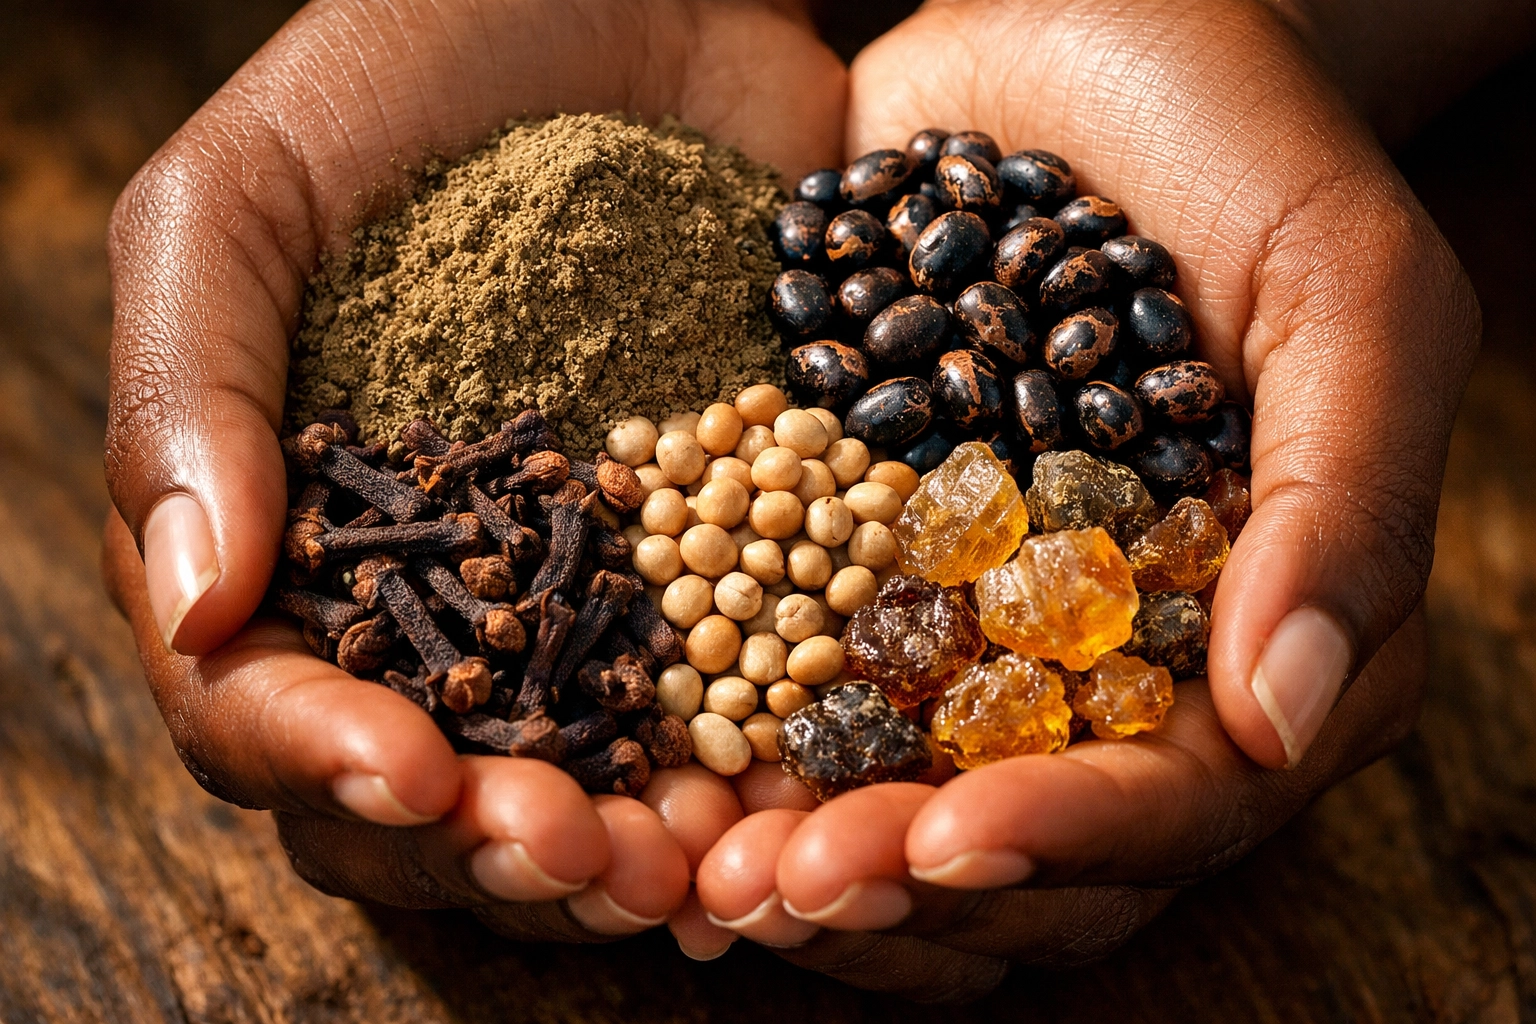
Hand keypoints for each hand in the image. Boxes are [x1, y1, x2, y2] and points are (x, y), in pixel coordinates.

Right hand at [103, 0, 842, 946]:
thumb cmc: (414, 62)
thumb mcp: (249, 194)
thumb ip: (187, 387)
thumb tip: (196, 604)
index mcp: (300, 532)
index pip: (271, 697)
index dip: (327, 758)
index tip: (413, 776)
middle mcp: (446, 588)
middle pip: (439, 780)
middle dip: (497, 845)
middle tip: (581, 857)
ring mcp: (595, 581)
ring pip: (595, 770)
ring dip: (638, 844)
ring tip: (697, 869)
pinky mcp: (733, 545)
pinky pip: (749, 684)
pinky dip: (770, 760)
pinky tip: (806, 800)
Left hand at [694, 0, 1478, 996]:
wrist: (1070, 35)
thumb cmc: (1237, 140)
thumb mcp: (1344, 287)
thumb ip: (1340, 498)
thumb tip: (1291, 720)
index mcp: (1252, 627)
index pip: (1180, 792)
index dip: (1069, 832)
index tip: (945, 836)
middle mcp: (1110, 655)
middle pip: (1024, 835)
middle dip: (907, 877)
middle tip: (782, 886)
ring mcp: (975, 620)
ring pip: (896, 798)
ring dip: (798, 850)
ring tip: (693, 874)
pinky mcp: (859, 563)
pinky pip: (791, 689)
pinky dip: (726, 748)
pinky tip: (646, 781)